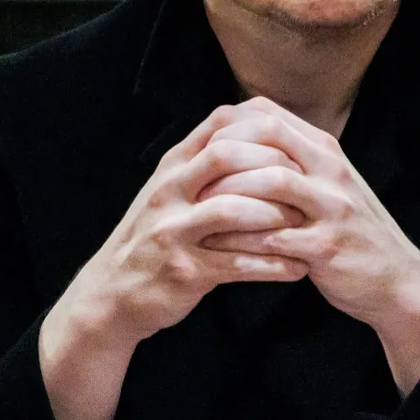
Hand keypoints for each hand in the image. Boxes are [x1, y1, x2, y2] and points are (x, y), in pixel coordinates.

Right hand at [39, 102, 307, 419]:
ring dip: (276, 215)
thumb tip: (253, 131)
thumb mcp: (170, 191)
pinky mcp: (183, 271)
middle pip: (225, 157)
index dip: (263, 128)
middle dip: (273, 166)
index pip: (219, 125)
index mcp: (172, 166)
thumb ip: (203, 163)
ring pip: (232, 210)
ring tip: (309, 223)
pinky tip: (299, 269)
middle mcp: (169, 191)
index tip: (298, 144)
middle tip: (308, 181)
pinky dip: (272, 266)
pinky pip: (236, 263)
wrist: (110, 294)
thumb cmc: (154, 237)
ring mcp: (173, 231)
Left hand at [199, 97, 419, 394]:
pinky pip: (274, 237)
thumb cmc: (351, 231)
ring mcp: (331, 207)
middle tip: (189, 175)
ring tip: (196, 209)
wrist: (397, 280)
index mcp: (325, 151)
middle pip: (269, 137)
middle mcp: (330, 170)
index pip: (268, 114)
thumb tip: (242, 140)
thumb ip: (294, 160)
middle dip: (222, 153)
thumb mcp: (328, 184)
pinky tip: (214, 247)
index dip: (226, 124)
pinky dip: (241, 240)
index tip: (197, 146)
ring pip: (270, 183)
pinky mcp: (327, 246)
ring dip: (229, 195)